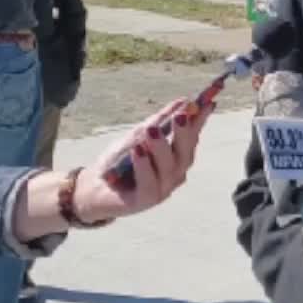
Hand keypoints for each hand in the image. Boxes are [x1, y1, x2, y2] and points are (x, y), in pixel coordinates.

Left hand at [73, 99, 211, 223]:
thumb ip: (159, 121)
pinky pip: (148, 183)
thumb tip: (182, 101)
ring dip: (161, 147)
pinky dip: (144, 166)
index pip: (192, 136)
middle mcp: (174, 174)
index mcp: (176, 158)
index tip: (208, 103)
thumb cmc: (119, 162)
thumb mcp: (138, 136)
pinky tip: (138, 150)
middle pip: (185, 153)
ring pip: (169, 168)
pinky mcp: (145, 200)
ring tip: (151, 131)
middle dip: (184, 134)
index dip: (201, 120)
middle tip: (181, 116)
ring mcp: (162, 189)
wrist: (94, 188)